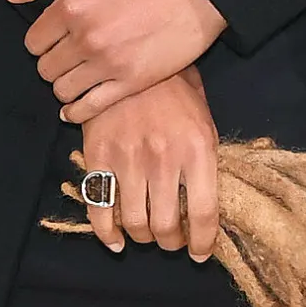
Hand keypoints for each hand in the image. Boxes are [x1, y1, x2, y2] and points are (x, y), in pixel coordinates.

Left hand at [7, 0, 224, 120]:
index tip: (55, 39)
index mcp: (71, 7)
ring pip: (63, 91)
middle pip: (46, 69)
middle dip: (53, 63)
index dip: (42, 41)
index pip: (33, 42)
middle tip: (68, 57)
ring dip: (66, 85)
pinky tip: (77, 108)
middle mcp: (84, 39)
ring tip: (79, 76)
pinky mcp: (131, 83)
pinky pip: (88, 109)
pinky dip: (77, 112)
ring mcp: (108, 64)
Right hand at [74, 71, 219, 259]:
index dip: (204, 243)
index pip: (205, 213)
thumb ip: (205, 159)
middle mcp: (164, 158)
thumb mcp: (203, 118)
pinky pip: (100, 208)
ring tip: (147, 233)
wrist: (130, 52)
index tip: (200, 254)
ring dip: (143, 238)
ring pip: (135, 223)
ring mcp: (128, 158)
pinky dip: (107, 234)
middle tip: (171, 240)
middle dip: (171, 243)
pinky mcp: (98, 155)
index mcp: (198, 148)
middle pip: (167, 226)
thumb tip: (207, 204)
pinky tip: (116, 240)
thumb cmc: (174, 87)